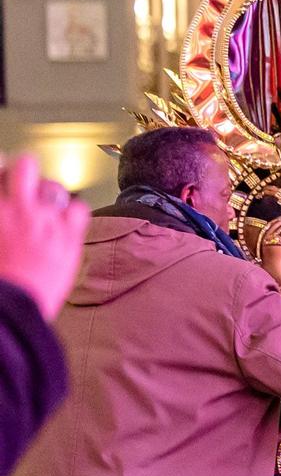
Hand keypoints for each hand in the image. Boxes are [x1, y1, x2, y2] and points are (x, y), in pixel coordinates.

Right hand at [0, 155, 89, 320]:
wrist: (15, 309)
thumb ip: (1, 221)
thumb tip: (5, 218)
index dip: (0, 172)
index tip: (1, 178)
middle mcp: (20, 210)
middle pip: (24, 166)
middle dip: (22, 169)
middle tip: (20, 180)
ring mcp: (47, 221)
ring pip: (54, 187)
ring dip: (47, 195)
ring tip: (42, 208)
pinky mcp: (69, 237)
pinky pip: (78, 209)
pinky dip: (71, 213)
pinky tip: (63, 223)